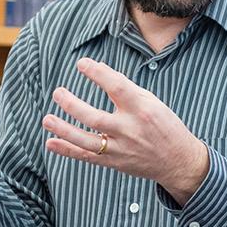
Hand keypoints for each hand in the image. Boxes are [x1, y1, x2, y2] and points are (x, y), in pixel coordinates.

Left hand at [44, 58, 211, 203]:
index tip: (81, 63)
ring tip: (47, 119)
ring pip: (87, 140)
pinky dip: (67, 151)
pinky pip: (87, 157)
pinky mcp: (114, 163)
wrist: (178, 162)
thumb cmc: (164, 126)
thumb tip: (99, 72)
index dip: (98, 73)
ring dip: (64, 130)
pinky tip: (51, 142)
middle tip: (57, 92)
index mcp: (143, 110)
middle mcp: (130, 130)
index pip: (117, 87)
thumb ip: (126, 90)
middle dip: (72, 105)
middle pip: (95, 118)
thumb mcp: (153, 103)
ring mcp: (121, 149)